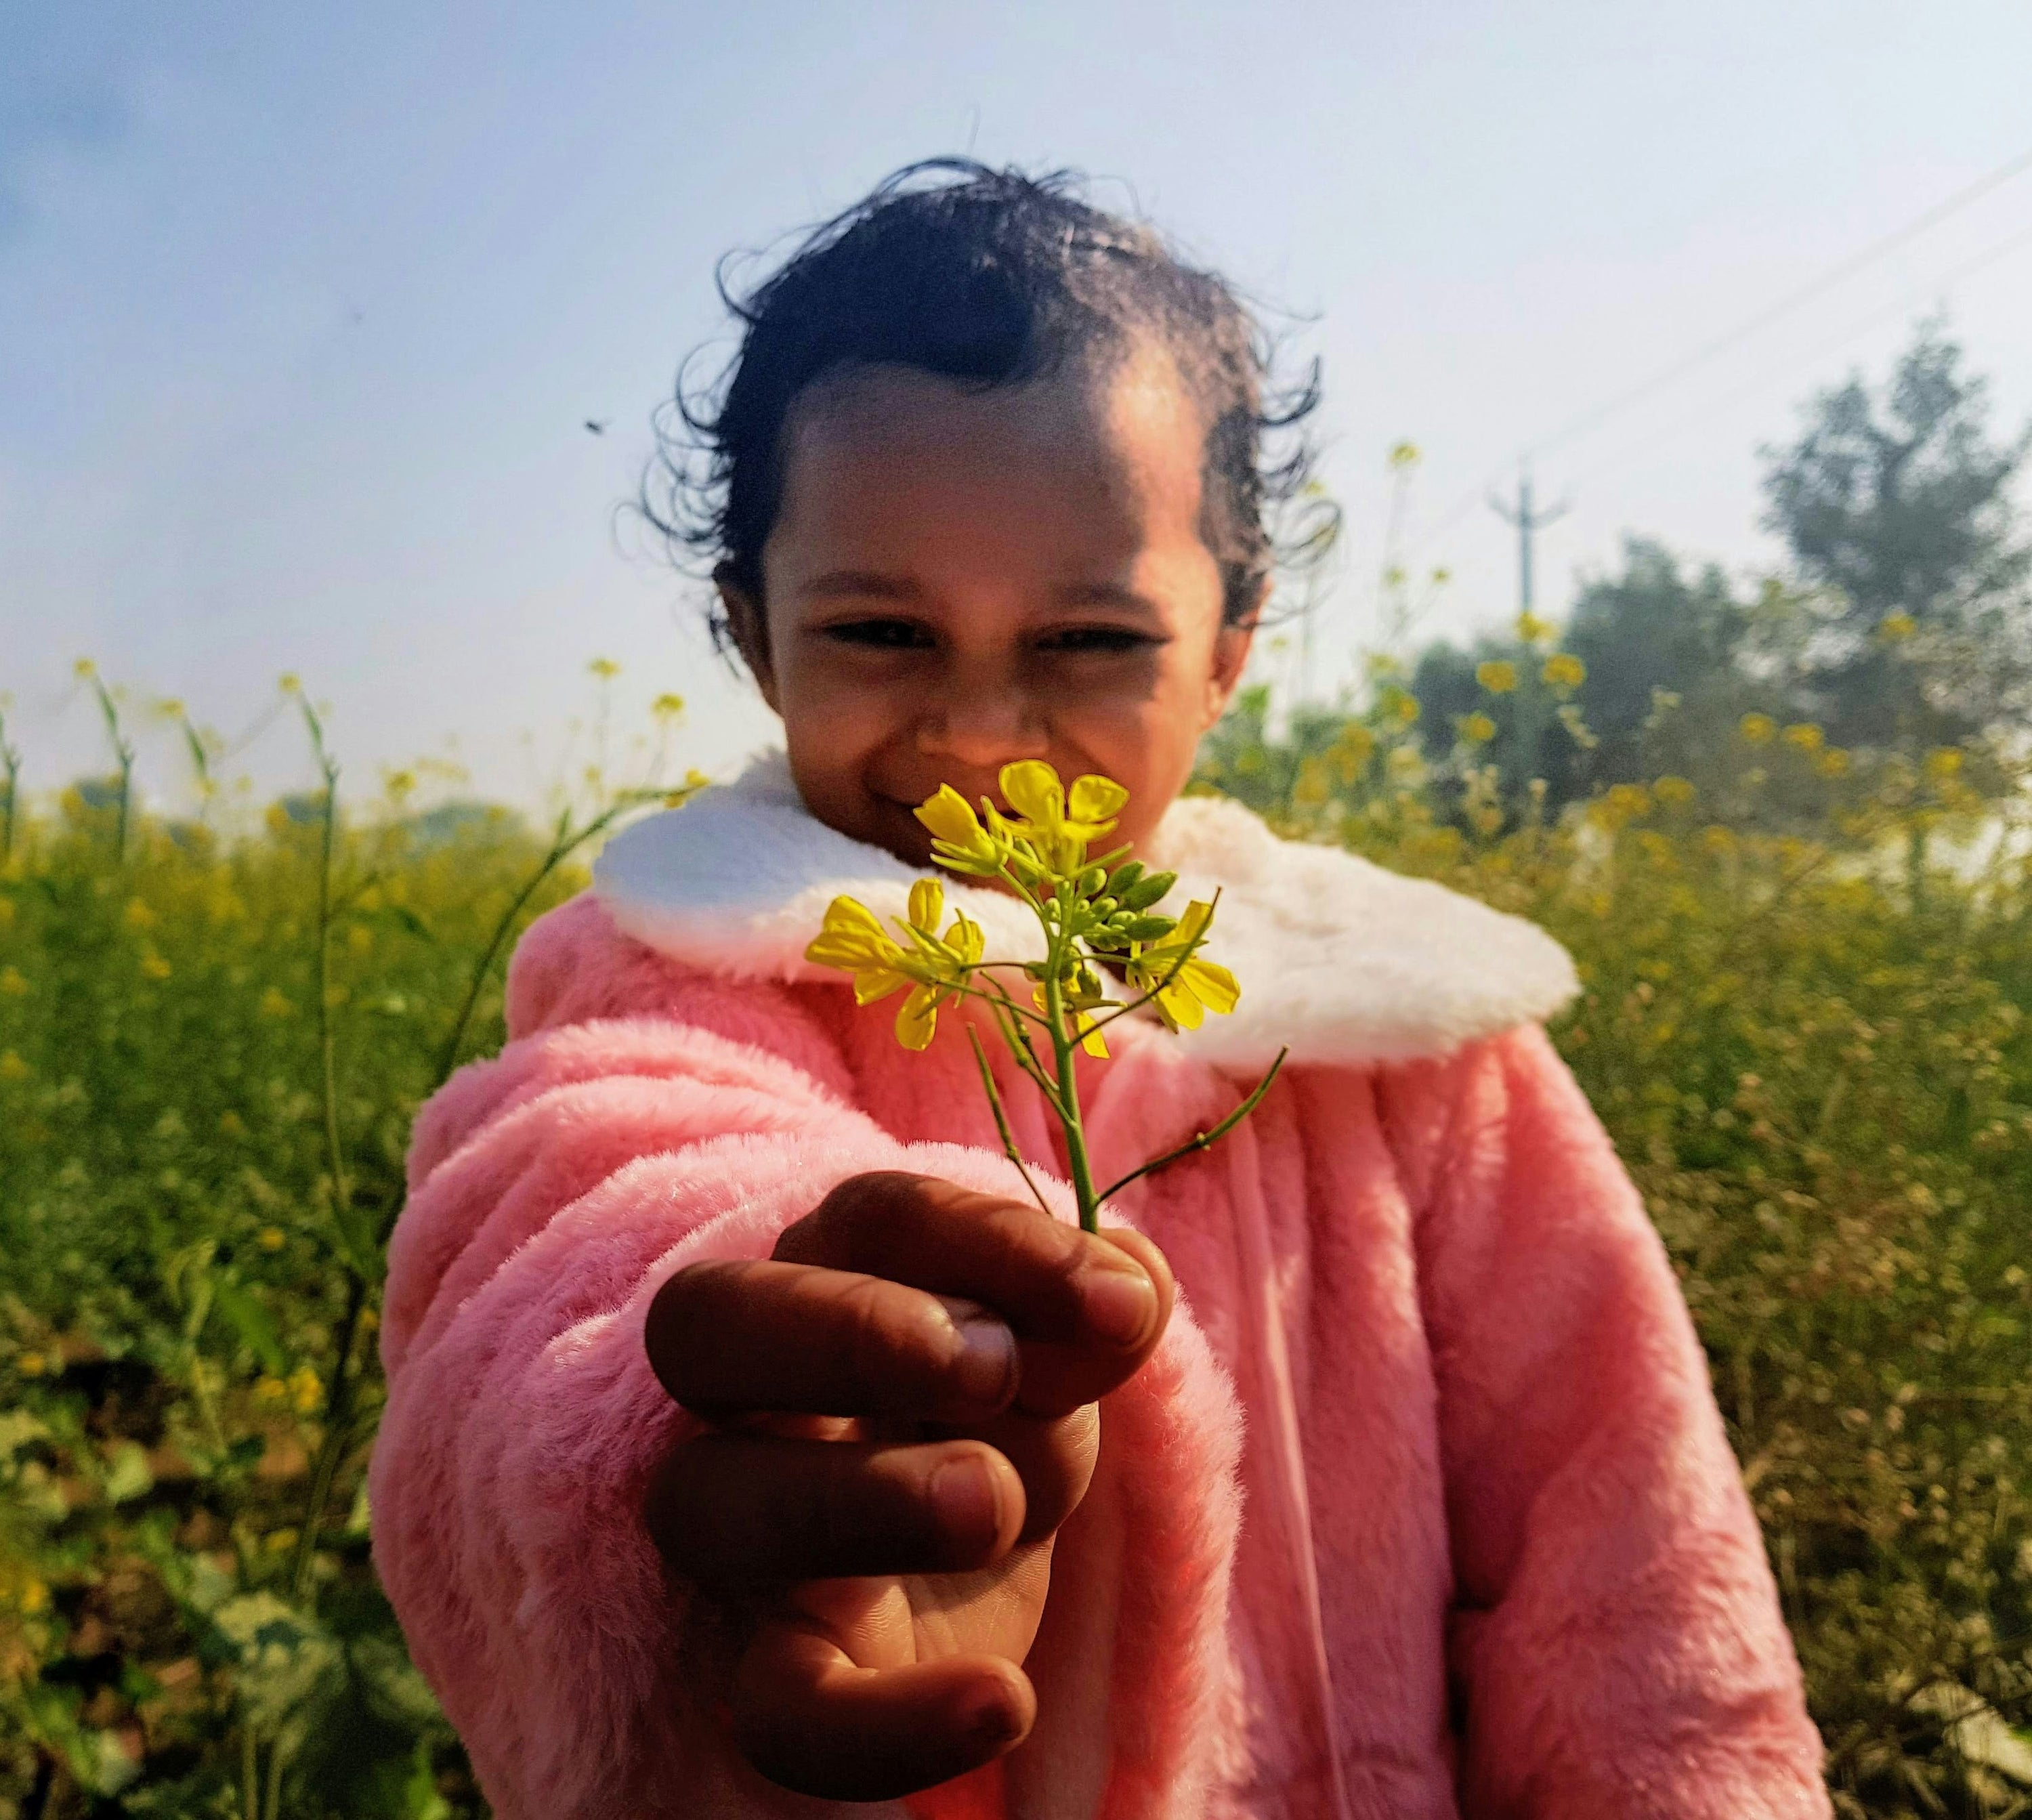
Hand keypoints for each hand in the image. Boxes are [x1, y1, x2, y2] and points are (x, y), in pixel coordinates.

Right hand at [642, 1171, 1173, 1800]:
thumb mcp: (1055, 1358)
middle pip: (710, 1315)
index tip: (1116, 1297)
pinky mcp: (779, 1668)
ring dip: (862, 1494)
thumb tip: (1135, 1278)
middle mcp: (750, 1389)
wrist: (950, 1572)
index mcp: (826, 1275)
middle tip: (992, 1369)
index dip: (989, 1242)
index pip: (872, 1220)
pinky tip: (1005, 1705)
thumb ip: (1089, 1317)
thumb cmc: (990, 1417)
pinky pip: (779, 1710)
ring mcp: (746, 1530)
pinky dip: (886, 1723)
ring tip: (991, 1502)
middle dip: (854, 1329)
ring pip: (716, 1501)